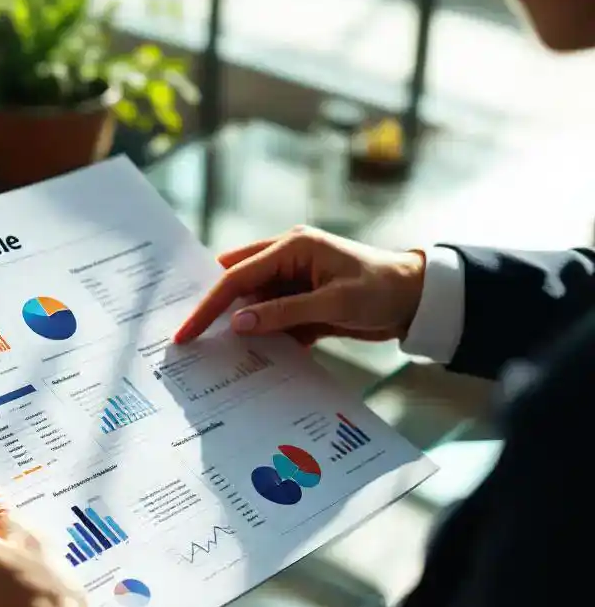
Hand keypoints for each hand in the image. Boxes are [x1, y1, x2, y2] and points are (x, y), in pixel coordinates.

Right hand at [174, 226, 425, 344]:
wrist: (418, 300)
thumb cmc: (382, 290)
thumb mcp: (333, 303)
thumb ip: (283, 313)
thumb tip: (239, 323)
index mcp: (290, 248)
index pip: (236, 276)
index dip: (209, 305)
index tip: (187, 331)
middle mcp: (286, 260)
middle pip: (236, 283)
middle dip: (213, 310)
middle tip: (188, 338)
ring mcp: (293, 282)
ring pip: (252, 304)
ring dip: (240, 328)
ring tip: (216, 356)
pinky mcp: (301, 303)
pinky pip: (271, 320)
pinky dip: (263, 337)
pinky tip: (252, 358)